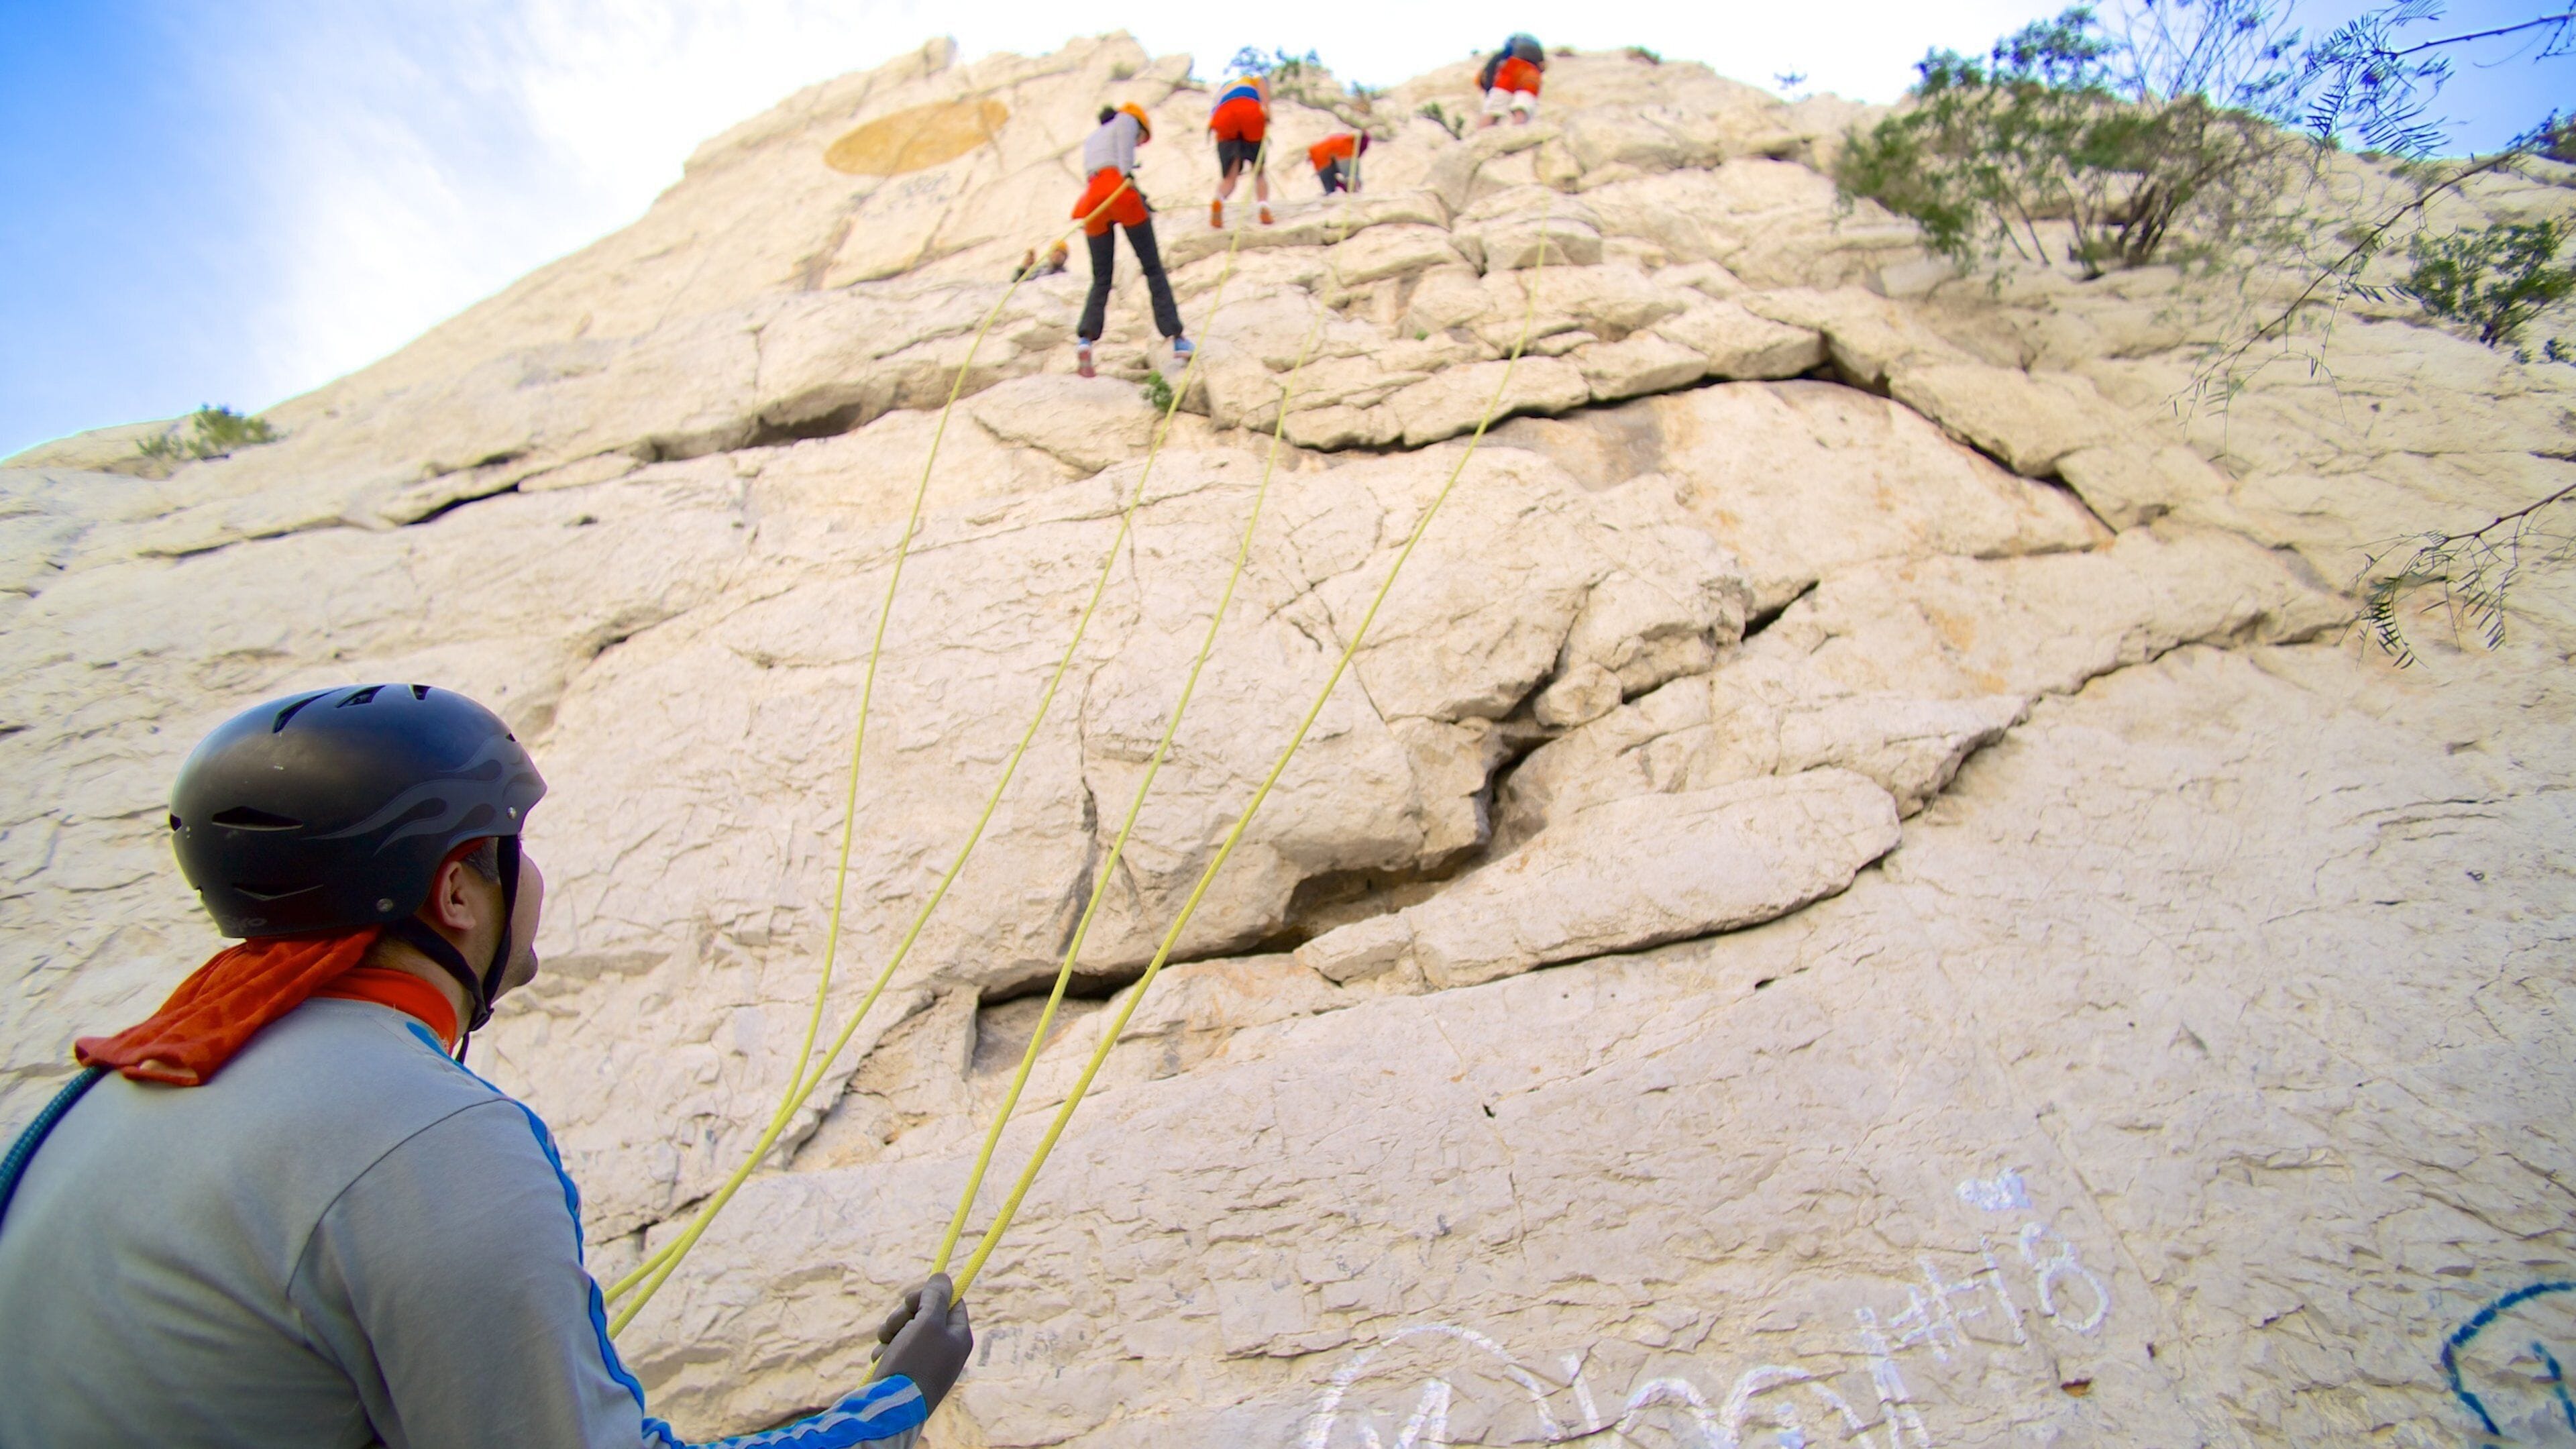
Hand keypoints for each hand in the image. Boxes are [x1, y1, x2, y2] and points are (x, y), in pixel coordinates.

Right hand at [869, 1273, 972, 1411]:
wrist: (892, 1407)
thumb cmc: (914, 1363)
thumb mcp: (928, 1323)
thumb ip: (935, 1298)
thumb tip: (943, 1277)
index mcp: (958, 1337)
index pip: (951, 1303)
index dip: (930, 1295)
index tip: (913, 1298)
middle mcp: (944, 1349)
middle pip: (924, 1314)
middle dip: (904, 1315)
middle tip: (896, 1325)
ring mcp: (924, 1362)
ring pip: (904, 1329)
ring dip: (890, 1332)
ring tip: (886, 1345)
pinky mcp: (905, 1373)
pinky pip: (893, 1349)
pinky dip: (885, 1351)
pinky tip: (882, 1361)